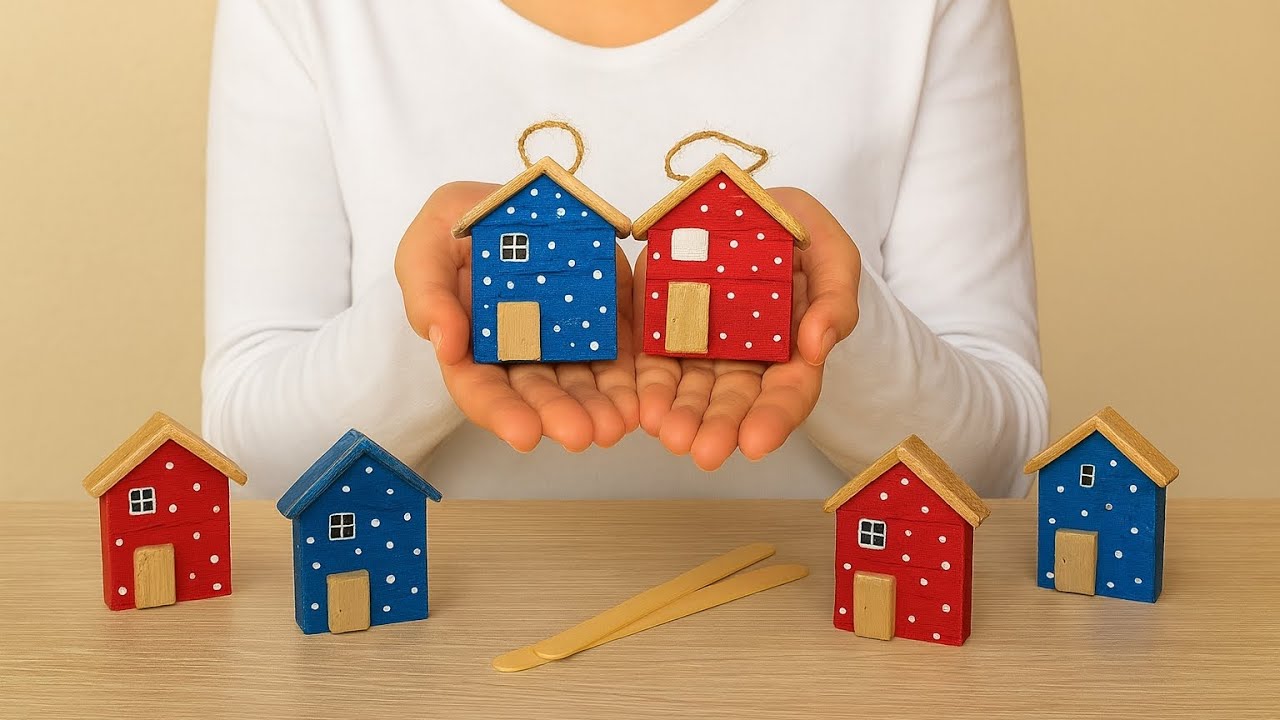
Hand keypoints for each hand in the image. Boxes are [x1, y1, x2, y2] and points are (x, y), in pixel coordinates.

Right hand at [395, 182, 638, 452]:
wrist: (509, 202)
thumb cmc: (455, 231)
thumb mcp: (425, 250)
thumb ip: (428, 296)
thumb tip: (446, 345)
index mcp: (472, 350)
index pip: (482, 390)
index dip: (502, 413)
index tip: (524, 434)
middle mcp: (520, 356)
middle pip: (539, 395)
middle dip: (560, 416)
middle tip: (582, 435)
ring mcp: (564, 340)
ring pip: (583, 384)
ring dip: (599, 408)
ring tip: (617, 424)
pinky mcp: (602, 320)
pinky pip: (619, 354)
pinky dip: (630, 380)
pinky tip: (641, 398)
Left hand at [633, 188, 860, 469]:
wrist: (747, 204)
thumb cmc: (798, 232)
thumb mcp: (832, 253)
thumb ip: (836, 299)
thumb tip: (817, 346)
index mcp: (792, 350)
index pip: (789, 392)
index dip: (775, 418)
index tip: (757, 443)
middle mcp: (745, 359)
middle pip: (735, 401)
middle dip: (719, 428)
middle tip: (703, 452)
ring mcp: (702, 345)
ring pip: (692, 391)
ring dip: (680, 416)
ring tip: (667, 434)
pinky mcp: (663, 327)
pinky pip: (654, 362)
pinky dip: (648, 387)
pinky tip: (641, 407)